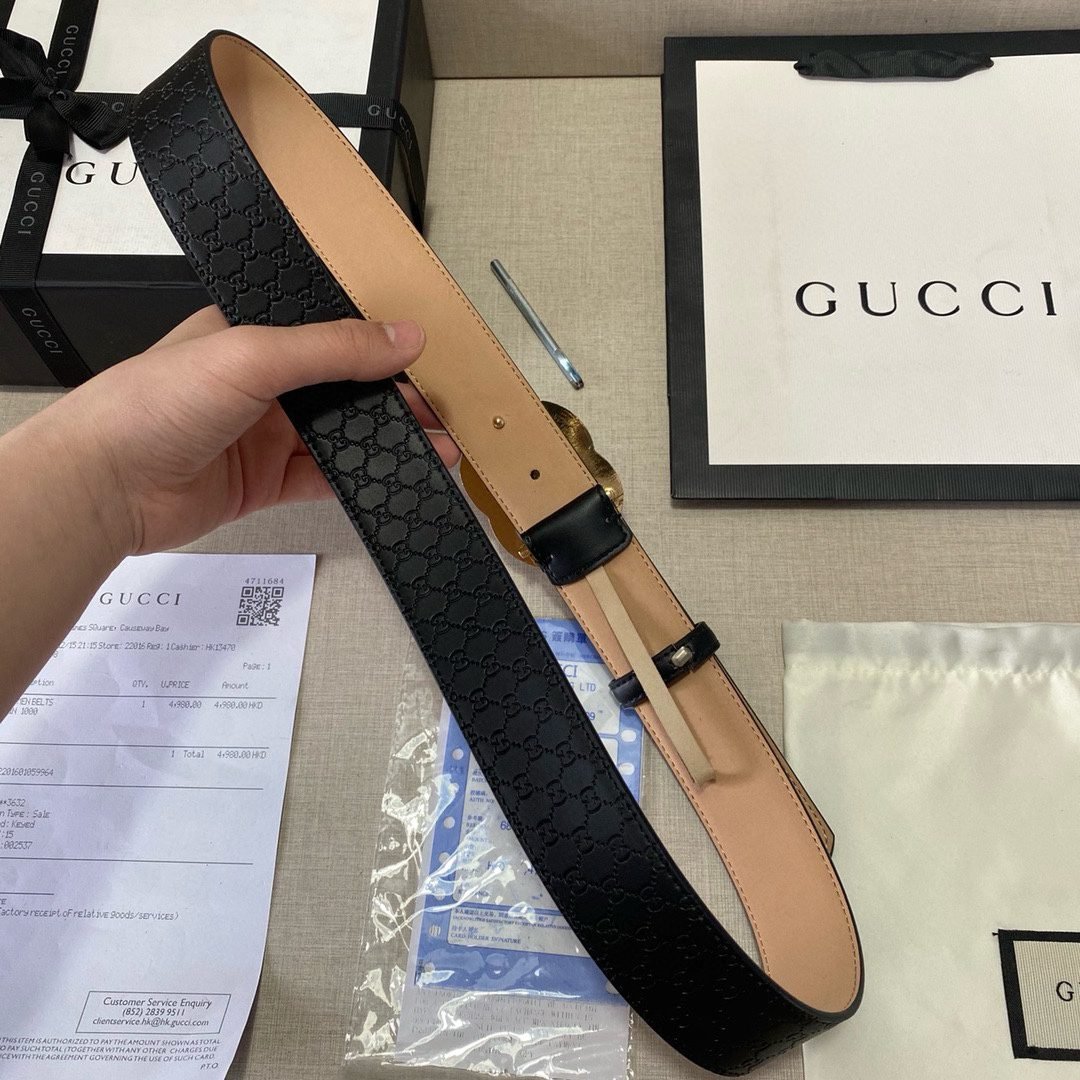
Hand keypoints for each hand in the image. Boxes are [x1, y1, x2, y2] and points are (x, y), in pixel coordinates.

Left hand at [49, 306, 458, 554]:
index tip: (422, 356)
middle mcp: (261, 382)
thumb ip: (332, 348)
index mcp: (254, 333)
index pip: (332, 331)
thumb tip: (400, 336)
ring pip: (343, 435)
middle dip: (394, 398)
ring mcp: (263, 434)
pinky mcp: (264, 482)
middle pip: (345, 387)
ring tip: (435, 446)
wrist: (105, 486)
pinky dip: (362, 479)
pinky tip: (395, 476)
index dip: (379, 342)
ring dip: (388, 441)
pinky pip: (325, 478)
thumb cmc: (149, 405)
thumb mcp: (252, 355)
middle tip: (438, 409)